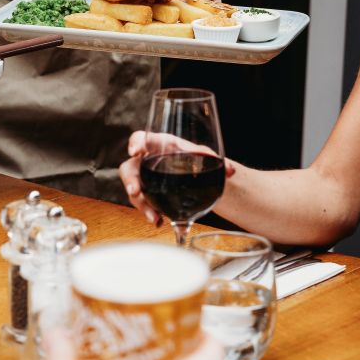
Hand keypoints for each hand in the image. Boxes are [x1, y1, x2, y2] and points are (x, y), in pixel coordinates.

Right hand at [120, 131, 235, 225]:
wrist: (200, 177)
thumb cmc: (198, 159)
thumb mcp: (206, 157)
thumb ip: (218, 162)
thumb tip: (230, 170)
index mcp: (160, 144)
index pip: (141, 138)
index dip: (136, 143)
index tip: (135, 152)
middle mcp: (148, 161)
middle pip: (130, 168)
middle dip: (130, 181)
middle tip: (136, 192)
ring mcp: (146, 179)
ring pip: (135, 190)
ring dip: (141, 204)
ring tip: (154, 217)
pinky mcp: (149, 195)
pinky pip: (144, 204)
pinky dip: (150, 213)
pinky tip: (159, 222)